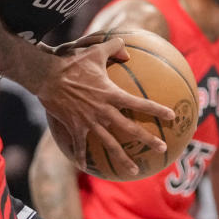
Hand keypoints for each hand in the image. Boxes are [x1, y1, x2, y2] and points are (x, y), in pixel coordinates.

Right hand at [35, 35, 174, 175]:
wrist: (47, 76)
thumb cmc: (71, 62)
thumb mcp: (94, 51)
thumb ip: (113, 47)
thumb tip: (127, 48)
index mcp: (111, 94)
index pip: (139, 103)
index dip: (156, 110)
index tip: (172, 116)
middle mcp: (103, 111)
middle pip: (129, 129)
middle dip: (148, 140)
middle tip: (162, 149)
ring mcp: (89, 121)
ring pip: (109, 144)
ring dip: (123, 159)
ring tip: (134, 171)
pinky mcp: (74, 127)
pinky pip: (79, 146)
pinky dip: (82, 157)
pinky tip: (85, 167)